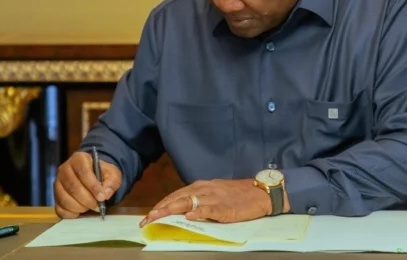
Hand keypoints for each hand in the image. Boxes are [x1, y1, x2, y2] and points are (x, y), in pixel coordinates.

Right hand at [54, 152, 121, 218]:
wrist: (94, 177)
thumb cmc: (102, 174)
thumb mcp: (112, 174)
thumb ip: (112, 181)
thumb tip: (106, 193)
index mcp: (79, 159)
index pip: (83, 172)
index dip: (93, 186)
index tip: (102, 197)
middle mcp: (64, 169)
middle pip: (73, 187)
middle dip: (87, 200)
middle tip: (98, 206)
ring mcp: (57, 183)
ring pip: (65, 198)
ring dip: (79, 207)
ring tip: (90, 207)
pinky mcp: (55, 197)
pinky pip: (60, 208)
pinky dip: (71, 213)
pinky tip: (81, 211)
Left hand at [139, 179, 285, 226]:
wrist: (260, 192)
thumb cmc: (238, 195)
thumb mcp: (216, 194)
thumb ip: (200, 200)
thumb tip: (183, 210)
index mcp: (201, 186)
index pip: (175, 195)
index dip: (161, 205)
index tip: (148, 215)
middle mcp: (204, 189)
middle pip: (177, 198)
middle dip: (160, 209)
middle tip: (146, 219)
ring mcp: (214, 197)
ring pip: (187, 201)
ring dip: (171, 210)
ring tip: (157, 216)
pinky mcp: (224, 206)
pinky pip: (208, 208)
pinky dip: (197, 211)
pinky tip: (189, 216)